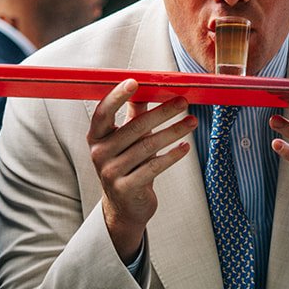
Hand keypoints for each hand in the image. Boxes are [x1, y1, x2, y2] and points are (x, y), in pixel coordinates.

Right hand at [89, 80, 195, 262]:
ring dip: (174, 132)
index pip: (103, 112)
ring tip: (192, 122)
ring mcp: (111, 172)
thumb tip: (146, 86)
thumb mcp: (127, 139)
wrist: (124, 207)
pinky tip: (185, 147)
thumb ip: (134, 114)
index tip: (135, 81)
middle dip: (162, 112)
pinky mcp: (126, 188)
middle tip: (183, 101)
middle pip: (134, 127)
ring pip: (148, 146)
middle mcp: (99, 153)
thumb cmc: (128, 164)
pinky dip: (172, 156)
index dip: (117, 96)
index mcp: (96, 137)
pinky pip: (154, 167)